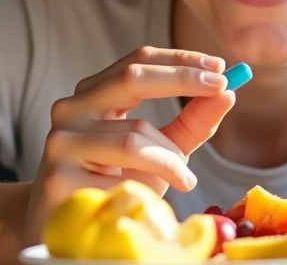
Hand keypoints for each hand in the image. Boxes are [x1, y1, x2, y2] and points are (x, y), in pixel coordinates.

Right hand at [25, 46, 235, 242]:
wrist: (65, 226)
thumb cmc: (115, 182)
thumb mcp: (160, 148)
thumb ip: (191, 122)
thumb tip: (227, 93)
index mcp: (93, 94)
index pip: (138, 60)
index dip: (180, 60)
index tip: (220, 68)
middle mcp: (71, 109)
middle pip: (131, 77)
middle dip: (182, 80)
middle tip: (221, 90)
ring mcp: (61, 141)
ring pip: (134, 134)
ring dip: (172, 156)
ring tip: (185, 176)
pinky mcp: (58, 175)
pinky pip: (124, 172)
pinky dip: (156, 177)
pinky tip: (161, 191)